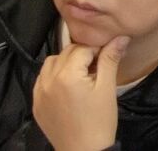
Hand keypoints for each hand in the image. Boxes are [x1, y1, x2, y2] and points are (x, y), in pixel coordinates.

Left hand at [33, 36, 128, 150]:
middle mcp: (48, 80)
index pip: (82, 48)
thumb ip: (110, 59)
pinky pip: (42, 79)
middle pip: (66, 52)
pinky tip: (67, 88)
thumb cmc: (99, 121)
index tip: (106, 62)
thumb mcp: (107, 89)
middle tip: (96, 70)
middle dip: (82, 56)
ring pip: (51, 63)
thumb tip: (121, 37)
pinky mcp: (36, 103)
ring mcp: (39, 92)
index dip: (97, 51)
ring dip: (66, 63)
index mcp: (67, 75)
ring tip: (81, 77)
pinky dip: (54, 77)